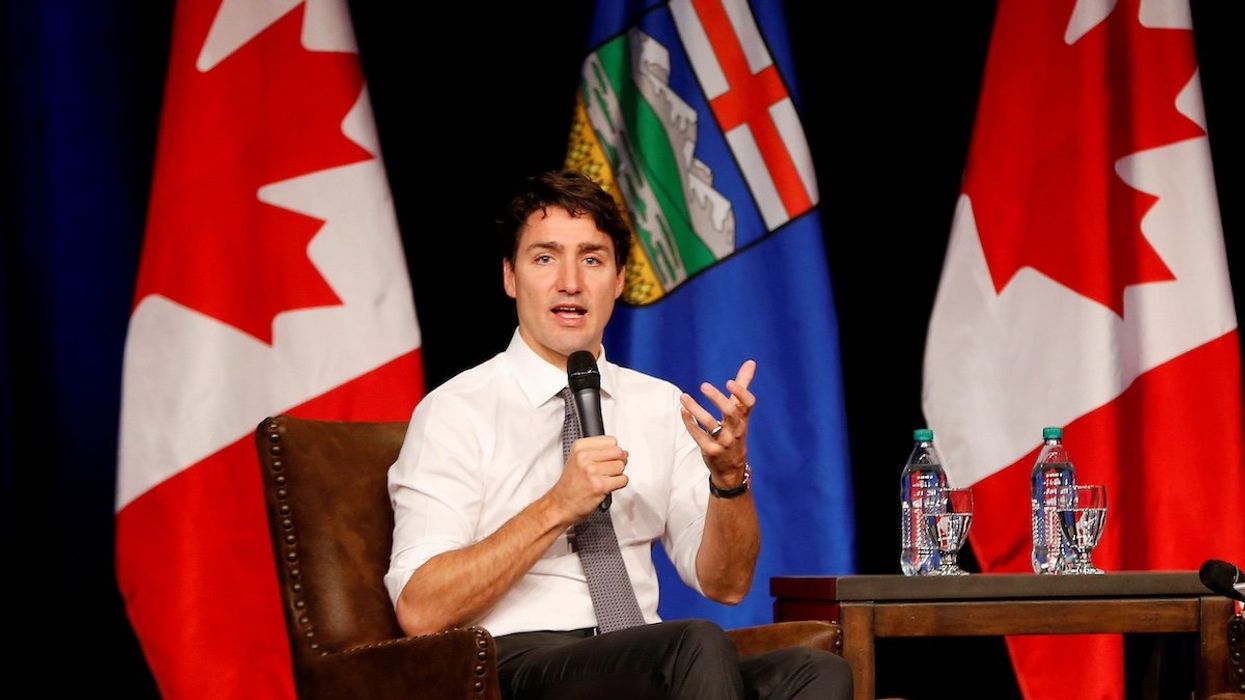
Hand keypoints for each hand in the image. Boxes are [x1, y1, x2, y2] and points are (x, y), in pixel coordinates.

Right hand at [547, 436, 628, 521]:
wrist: (561, 504)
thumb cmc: (570, 485)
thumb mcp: (577, 459)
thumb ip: (597, 451)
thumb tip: (622, 451)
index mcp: (579, 447)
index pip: (611, 440)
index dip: (613, 450)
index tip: (609, 457)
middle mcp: (584, 457)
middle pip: (618, 452)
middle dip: (619, 460)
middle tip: (611, 468)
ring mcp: (592, 471)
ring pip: (621, 466)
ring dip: (618, 474)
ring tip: (606, 478)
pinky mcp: (600, 486)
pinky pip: (623, 480)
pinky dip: (619, 484)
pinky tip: (608, 486)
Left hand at [679, 360, 755, 487]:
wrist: (732, 469)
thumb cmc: (735, 433)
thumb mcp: (741, 413)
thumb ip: (742, 387)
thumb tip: (751, 362)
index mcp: (744, 419)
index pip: (748, 404)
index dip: (741, 392)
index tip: (729, 381)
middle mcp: (736, 430)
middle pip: (730, 412)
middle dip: (717, 398)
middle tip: (704, 386)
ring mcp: (723, 442)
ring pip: (710, 423)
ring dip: (695, 409)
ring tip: (683, 397)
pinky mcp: (710, 451)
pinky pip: (698, 435)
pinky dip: (689, 422)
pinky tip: (683, 410)